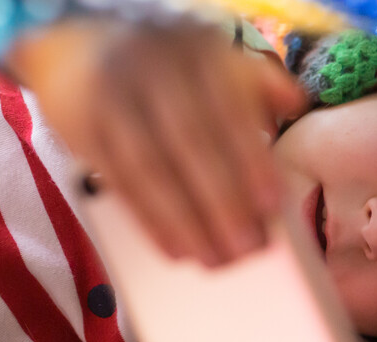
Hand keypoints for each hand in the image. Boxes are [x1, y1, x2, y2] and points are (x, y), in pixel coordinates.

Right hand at [14, 17, 305, 265]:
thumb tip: (296, 102)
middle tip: (248, 248)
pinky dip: (148, 220)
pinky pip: (119, 182)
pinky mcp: (81, 126)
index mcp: (198, 51)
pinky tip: (174, 249)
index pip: (229, 110)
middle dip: (222, 201)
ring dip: (185, 221)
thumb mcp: (212, 59)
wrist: (80, 45)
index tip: (272, 205)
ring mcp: (114, 95)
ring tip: (213, 260)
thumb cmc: (167, 68)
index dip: (252, 159)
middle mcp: (154, 67)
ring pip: (152, 168)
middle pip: (191, 143)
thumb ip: (255, 81)